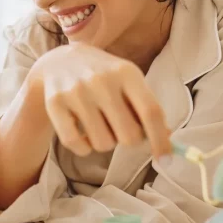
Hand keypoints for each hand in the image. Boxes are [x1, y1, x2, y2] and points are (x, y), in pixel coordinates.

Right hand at [31, 43, 171, 161]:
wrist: (59, 62)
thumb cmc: (104, 78)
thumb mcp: (129, 82)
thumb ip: (147, 107)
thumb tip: (167, 139)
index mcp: (127, 72)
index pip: (151, 112)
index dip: (161, 140)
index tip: (166, 161)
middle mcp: (101, 79)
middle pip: (128, 136)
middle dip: (128, 140)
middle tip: (121, 129)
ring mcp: (76, 91)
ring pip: (103, 144)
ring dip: (105, 143)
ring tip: (99, 125)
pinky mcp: (55, 103)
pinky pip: (76, 145)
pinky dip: (83, 148)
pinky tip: (82, 133)